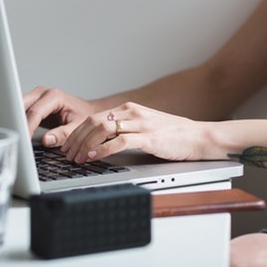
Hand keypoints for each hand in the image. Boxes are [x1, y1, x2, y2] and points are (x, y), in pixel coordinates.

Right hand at [23, 86, 97, 146]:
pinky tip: (19, 132)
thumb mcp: (77, 127)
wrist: (87, 111)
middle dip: (18, 123)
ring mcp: (36, 97)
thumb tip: (47, 140)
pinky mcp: (33, 103)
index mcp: (54, 96)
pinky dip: (19, 122)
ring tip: (16, 137)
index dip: (28, 127)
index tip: (24, 140)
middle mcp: (43, 93)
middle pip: (22, 106)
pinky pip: (21, 111)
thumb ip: (63, 134)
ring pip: (19, 108)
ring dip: (16, 122)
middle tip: (16, 139)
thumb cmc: (84, 116)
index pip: (35, 112)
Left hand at [61, 102, 209, 163]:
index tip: (67, 145)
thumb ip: (124, 130)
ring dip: (85, 144)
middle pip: (94, 122)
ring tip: (77, 157)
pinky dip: (102, 149)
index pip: (94, 118)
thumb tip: (101, 143)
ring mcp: (141, 124)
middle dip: (76, 139)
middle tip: (67, 154)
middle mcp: (132, 113)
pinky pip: (120, 141)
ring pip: (103, 129)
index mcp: (129, 109)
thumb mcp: (144, 127)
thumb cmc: (173, 135)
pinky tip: (94, 157)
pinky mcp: (149, 137)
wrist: (199, 137)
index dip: (77, 132)